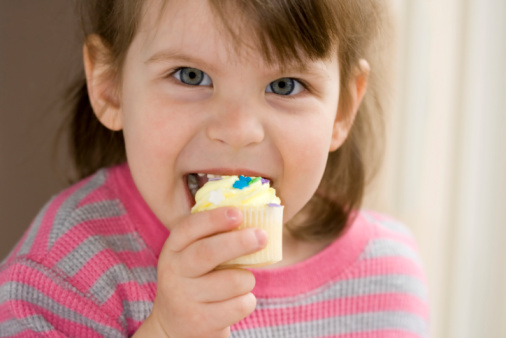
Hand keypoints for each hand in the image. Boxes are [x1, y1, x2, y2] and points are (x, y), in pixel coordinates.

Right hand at [137, 207, 266, 337]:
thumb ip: (214, 238)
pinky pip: (240, 305)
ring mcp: (184, 299)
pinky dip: (247, 301)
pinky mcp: (200, 323)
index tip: (238, 213)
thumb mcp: (192, 258)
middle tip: (262, 236)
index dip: (214, 219)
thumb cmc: (196, 281)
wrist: (174, 327)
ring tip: (241, 282)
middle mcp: (174, 272)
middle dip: (239, 242)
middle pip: (208, 252)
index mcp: (173, 249)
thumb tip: (254, 219)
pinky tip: (236, 301)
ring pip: (233, 281)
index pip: (189, 228)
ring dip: (247, 279)